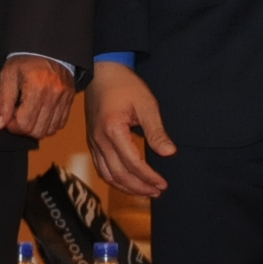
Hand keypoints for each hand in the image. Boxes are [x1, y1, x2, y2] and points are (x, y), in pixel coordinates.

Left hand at [0, 54, 73, 138]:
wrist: (46, 48)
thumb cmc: (24, 61)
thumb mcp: (8, 76)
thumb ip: (3, 102)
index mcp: (36, 87)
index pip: (25, 123)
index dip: (13, 126)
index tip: (8, 118)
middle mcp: (54, 94)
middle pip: (38, 130)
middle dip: (24, 129)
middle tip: (17, 116)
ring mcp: (64, 97)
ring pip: (50, 130)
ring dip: (36, 127)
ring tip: (29, 113)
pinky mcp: (70, 99)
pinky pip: (60, 123)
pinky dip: (49, 124)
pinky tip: (40, 113)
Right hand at [86, 61, 174, 196]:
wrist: (102, 72)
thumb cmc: (126, 85)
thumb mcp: (147, 104)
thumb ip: (157, 131)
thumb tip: (170, 153)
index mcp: (113, 130)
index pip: (132, 163)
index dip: (148, 177)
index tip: (163, 184)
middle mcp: (99, 140)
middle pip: (118, 174)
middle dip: (139, 187)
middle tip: (157, 191)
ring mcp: (93, 142)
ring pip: (107, 174)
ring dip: (126, 187)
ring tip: (146, 191)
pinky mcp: (93, 141)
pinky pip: (101, 167)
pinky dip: (115, 178)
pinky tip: (128, 181)